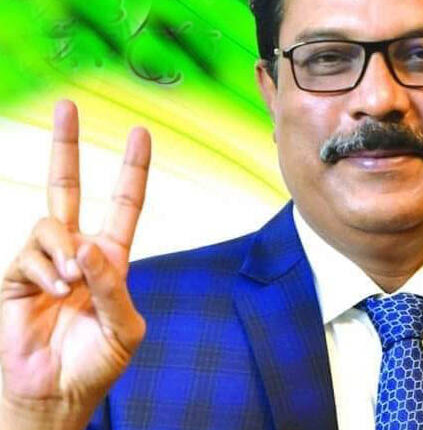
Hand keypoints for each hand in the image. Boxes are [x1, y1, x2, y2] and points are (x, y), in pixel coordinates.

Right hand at [0, 100, 150, 426]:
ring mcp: (44, 261)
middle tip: (68, 106)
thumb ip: (113, 286)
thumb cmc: (96, 361)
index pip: (124, 205)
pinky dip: (43, 272)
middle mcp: (76, 252)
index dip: (132, 171)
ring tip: (69, 287)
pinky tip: (51, 292)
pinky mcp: (16, 275)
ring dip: (62, 251)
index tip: (141, 134)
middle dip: (66, 146)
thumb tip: (86, 244)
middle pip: (68, 187)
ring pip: (49, 224)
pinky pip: (28, 254)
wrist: (56, 391)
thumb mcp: (124, 326)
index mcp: (110, 259)